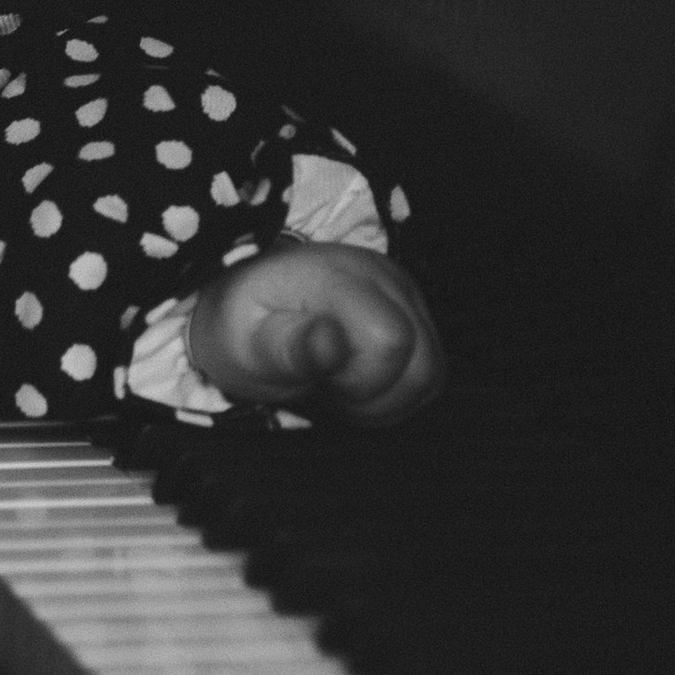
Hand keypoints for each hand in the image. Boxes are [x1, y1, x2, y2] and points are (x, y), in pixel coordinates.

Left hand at [184, 241, 441, 423]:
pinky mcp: (414, 311)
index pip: (391, 341)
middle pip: (422, 364)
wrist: (245, 303)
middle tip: (327, 387)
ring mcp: (404, 292)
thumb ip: (288, 345)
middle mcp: (383, 277)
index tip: (318, 379)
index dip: (360, 381)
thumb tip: (329, 343)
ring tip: (339, 383)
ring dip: (387, 398)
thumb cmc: (242, 327)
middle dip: (374, 397)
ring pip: (431, 372)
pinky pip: (429, 370)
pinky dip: (396, 391)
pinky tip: (356, 381)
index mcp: (339, 277)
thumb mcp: (245, 343)